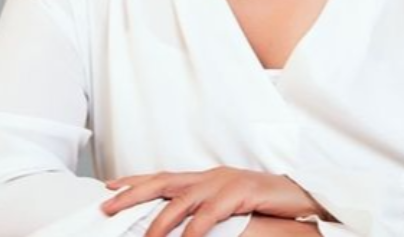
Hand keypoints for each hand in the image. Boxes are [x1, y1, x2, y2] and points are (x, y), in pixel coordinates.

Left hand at [101, 166, 333, 236]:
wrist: (296, 194)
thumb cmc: (261, 202)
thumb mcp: (225, 205)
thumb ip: (201, 211)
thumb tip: (175, 227)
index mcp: (203, 178)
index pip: (162, 176)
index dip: (135, 181)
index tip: (108, 186)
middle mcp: (209, 176)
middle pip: (164, 181)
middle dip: (134, 194)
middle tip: (108, 205)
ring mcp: (224, 183)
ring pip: (184, 199)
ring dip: (161, 219)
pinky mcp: (241, 192)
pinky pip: (213, 212)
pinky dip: (197, 227)